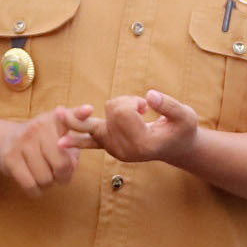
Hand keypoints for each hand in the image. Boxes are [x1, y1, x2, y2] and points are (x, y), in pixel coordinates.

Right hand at [0, 105, 96, 194]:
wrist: (3, 142)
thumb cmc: (40, 142)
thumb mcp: (58, 133)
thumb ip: (74, 144)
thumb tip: (72, 163)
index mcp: (54, 119)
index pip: (69, 116)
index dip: (79, 114)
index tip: (88, 110)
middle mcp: (38, 127)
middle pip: (61, 164)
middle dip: (64, 176)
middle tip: (59, 175)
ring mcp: (22, 142)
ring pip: (46, 178)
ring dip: (48, 184)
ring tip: (44, 175)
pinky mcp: (9, 158)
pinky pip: (30, 185)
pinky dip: (36, 190)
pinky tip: (35, 183)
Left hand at [85, 89, 200, 164]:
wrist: (176, 147)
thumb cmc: (182, 130)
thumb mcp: (185, 116)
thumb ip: (169, 105)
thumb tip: (149, 95)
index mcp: (142, 145)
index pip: (122, 111)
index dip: (133, 102)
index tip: (146, 106)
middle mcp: (125, 150)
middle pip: (110, 111)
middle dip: (124, 102)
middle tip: (142, 108)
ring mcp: (114, 149)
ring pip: (97, 119)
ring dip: (115, 108)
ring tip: (135, 111)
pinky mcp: (108, 146)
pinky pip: (87, 141)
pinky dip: (75, 139)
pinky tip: (60, 140)